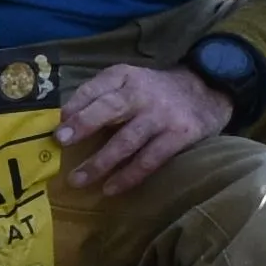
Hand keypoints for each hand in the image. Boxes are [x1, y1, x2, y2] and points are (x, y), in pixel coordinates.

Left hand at [57, 59, 233, 197]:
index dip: (75, 106)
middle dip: (84, 124)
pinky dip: (128, 176)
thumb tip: (65, 119)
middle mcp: (143, 93)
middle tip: (62, 142)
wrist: (208, 90)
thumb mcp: (130, 81)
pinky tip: (110, 188)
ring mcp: (162, 116)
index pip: (96, 88)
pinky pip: (149, 160)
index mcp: (126, 77)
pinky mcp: (179, 136)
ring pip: (127, 140)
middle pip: (110, 108)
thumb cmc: (156, 92)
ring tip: (78, 180)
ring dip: (101, 162)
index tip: (57, 126)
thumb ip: (101, 94)